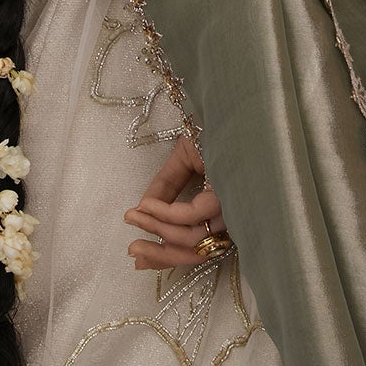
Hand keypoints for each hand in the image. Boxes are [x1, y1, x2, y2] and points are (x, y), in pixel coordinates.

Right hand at [123, 132, 230, 269]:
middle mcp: (233, 213)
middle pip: (196, 249)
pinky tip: (146, 206)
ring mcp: (232, 206)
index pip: (199, 244)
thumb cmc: (213, 128)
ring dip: (155, 230)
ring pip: (191, 237)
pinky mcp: (228, 195)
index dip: (169, 254)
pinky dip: (163, 213)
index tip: (141, 260)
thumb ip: (167, 185)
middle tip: (133, 252)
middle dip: (161, 254)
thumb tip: (143, 209)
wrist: (226, 105)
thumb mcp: (184, 159)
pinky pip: (190, 215)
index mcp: (226, 207)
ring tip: (132, 218)